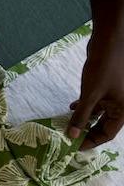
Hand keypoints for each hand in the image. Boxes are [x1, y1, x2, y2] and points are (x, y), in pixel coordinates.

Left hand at [68, 31, 123, 149]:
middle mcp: (120, 105)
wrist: (109, 39)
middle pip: (103, 126)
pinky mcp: (105, 87)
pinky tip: (71, 107)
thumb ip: (81, 116)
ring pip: (97, 114)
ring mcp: (113, 95)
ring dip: (83, 119)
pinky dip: (84, 107)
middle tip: (69, 138)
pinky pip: (95, 103)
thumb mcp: (90, 95)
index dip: (91, 141)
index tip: (75, 146)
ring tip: (67, 124)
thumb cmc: (104, 66)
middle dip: (86, 131)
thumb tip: (72, 135)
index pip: (108, 134)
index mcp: (123, 110)